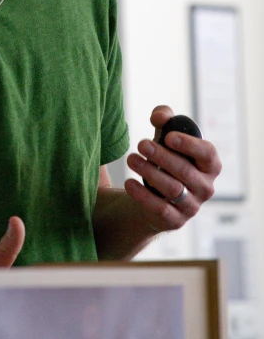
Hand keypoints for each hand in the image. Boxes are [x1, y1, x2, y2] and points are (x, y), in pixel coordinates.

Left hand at [125, 105, 221, 231]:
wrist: (155, 195)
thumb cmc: (166, 158)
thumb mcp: (166, 136)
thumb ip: (165, 119)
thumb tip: (159, 117)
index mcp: (209, 165)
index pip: (208, 154)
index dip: (190, 145)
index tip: (168, 136)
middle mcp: (206, 187)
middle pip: (186, 171)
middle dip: (162, 157)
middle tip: (141, 144)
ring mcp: (192, 206)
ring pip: (173, 190)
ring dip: (150, 172)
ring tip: (131, 159)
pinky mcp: (175, 221)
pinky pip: (161, 209)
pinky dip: (143, 195)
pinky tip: (129, 182)